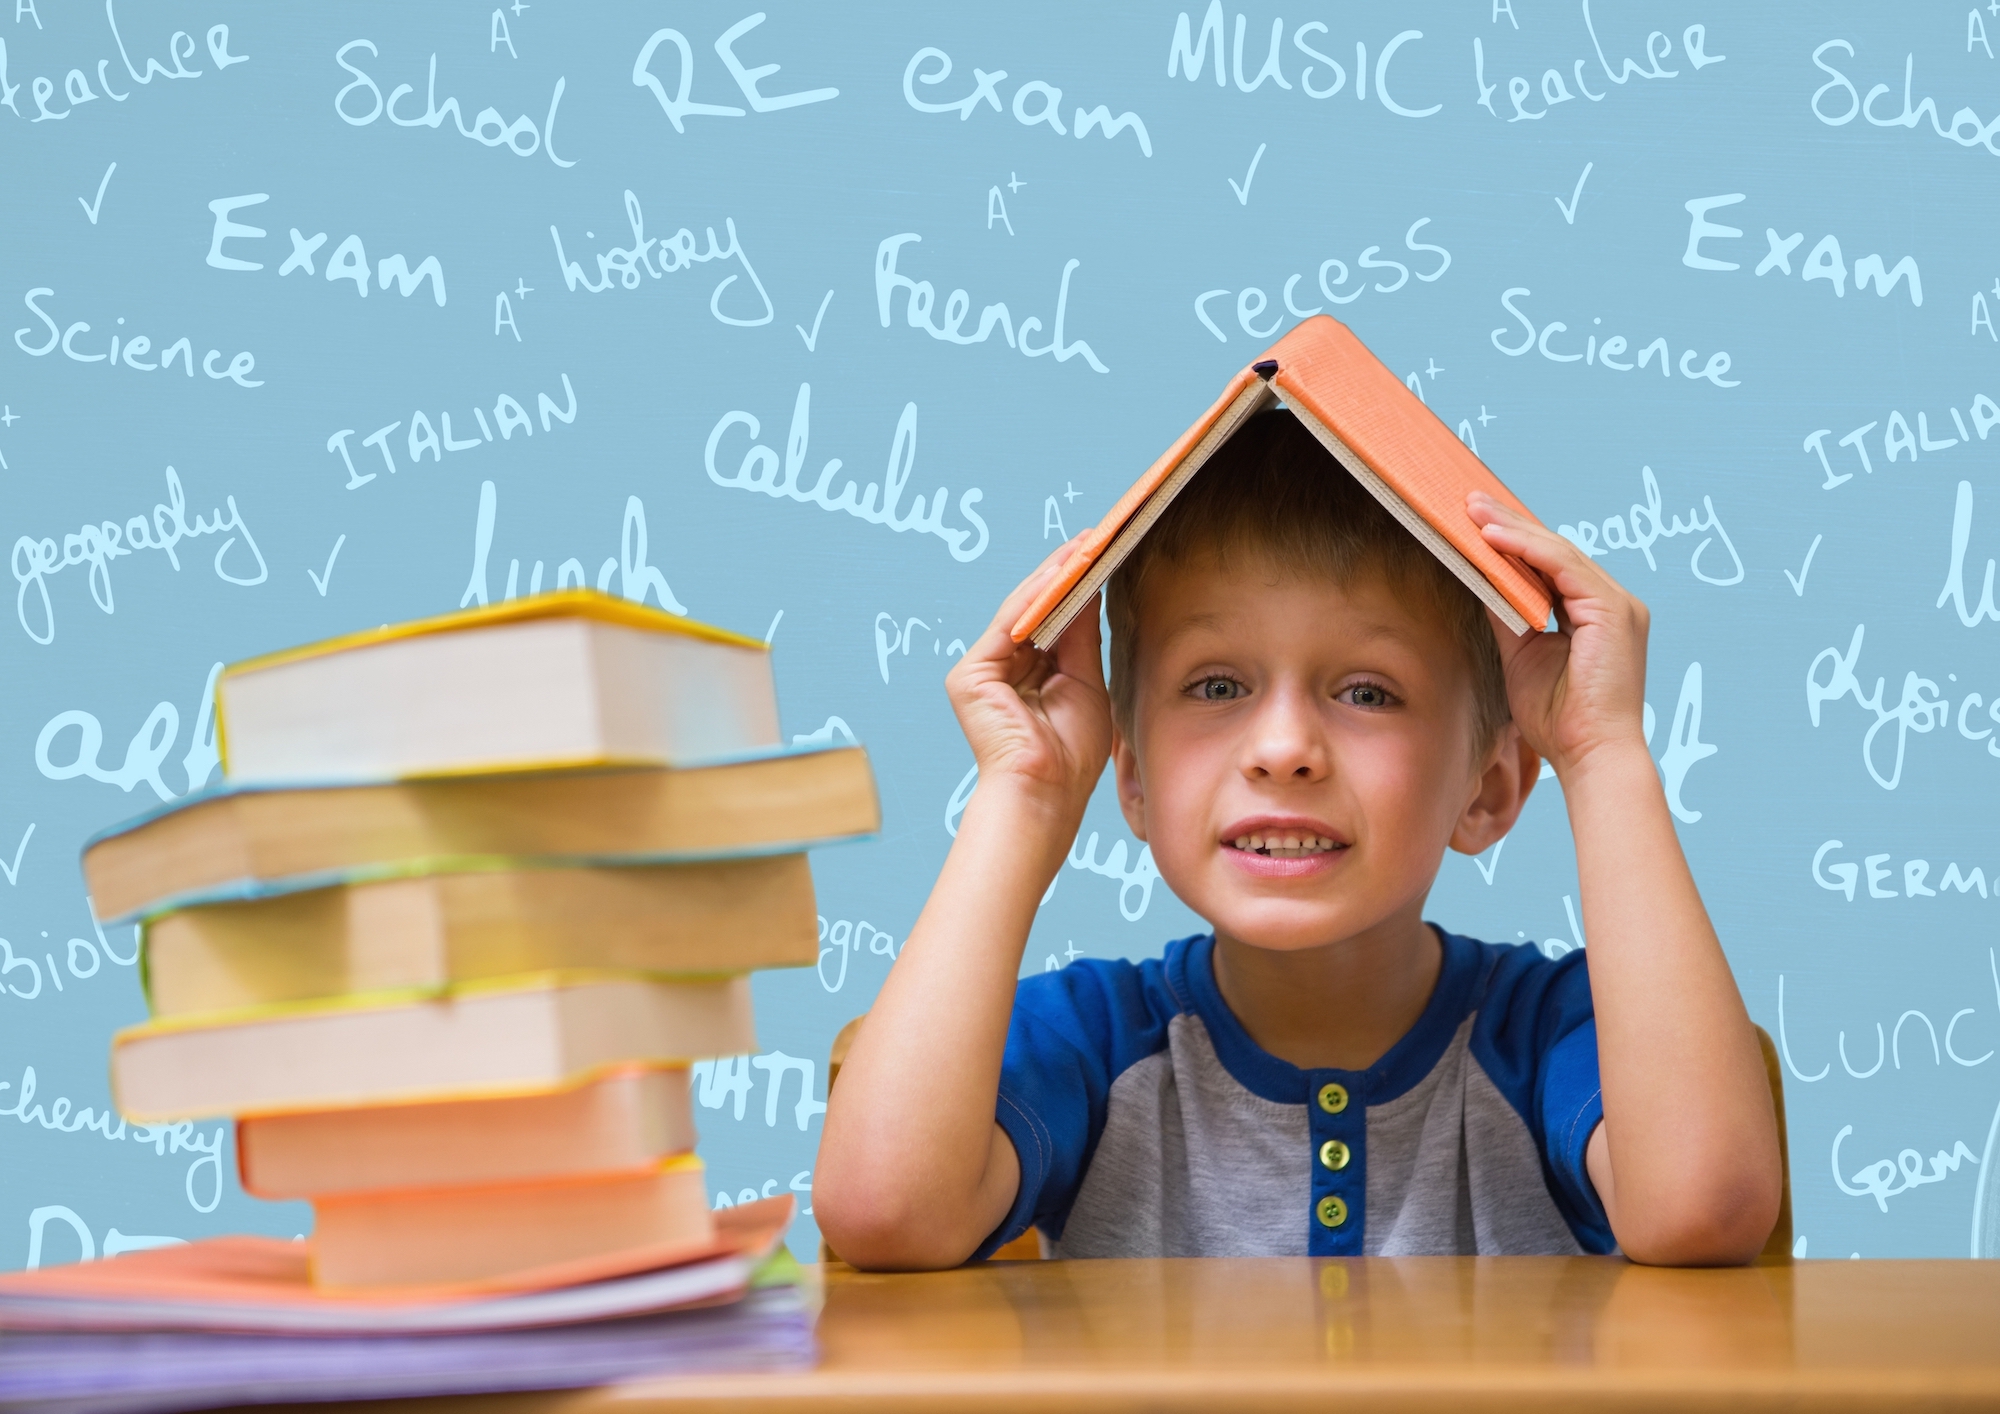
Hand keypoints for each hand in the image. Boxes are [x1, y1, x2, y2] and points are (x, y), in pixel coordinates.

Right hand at [945, 539, 1112, 817]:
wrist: (1046, 792)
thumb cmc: (1069, 755)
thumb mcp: (1084, 683)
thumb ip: (1080, 638)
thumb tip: (1088, 590)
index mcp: (1026, 678)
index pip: (1050, 623)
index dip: (1074, 589)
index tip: (1101, 556)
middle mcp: (1000, 671)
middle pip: (1033, 611)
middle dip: (1063, 575)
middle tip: (1093, 538)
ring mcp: (981, 671)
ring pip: (1020, 611)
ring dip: (1053, 578)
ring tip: (1083, 546)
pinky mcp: (970, 675)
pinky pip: (1008, 624)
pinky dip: (1034, 597)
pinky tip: (1061, 573)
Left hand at [1466, 492, 1650, 778]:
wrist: (1589, 755)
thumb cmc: (1558, 719)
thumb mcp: (1522, 655)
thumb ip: (1508, 616)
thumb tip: (1481, 581)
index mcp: (1594, 613)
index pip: (1551, 565)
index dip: (1514, 541)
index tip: (1475, 523)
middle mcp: (1612, 601)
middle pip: (1554, 551)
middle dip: (1509, 524)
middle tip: (1468, 502)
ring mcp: (1617, 603)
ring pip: (1558, 551)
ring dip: (1512, 529)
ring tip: (1472, 511)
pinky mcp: (1613, 610)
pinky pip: (1563, 566)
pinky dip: (1527, 550)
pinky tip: (1493, 538)